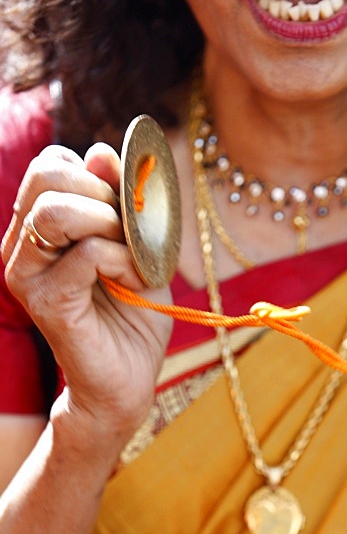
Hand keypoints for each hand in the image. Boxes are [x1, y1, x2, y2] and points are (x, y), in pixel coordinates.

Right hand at [1, 143, 172, 440]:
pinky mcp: (46, 301)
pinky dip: (125, 259)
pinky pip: (87, 252)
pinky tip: (135, 281)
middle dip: (103, 192)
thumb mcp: (137, 247)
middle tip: (131, 233)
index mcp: (39, 227)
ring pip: (56, 209)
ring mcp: (27, 273)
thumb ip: (120, 202)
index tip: (128, 211)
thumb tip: (99, 151)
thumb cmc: (132, 316)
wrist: (128, 382)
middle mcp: (22, 245)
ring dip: (110, 222)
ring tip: (132, 256)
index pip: (51, 164)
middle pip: (47, 173)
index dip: (98, 174)